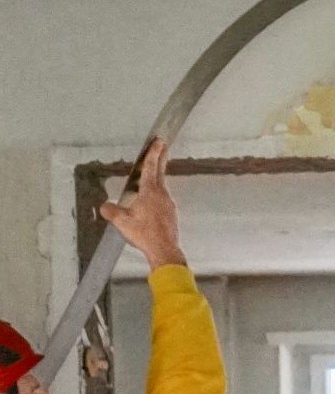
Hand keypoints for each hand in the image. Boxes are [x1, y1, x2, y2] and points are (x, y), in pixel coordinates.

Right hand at [101, 142, 184, 270]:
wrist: (165, 251)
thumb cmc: (144, 234)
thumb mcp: (121, 221)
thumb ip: (110, 210)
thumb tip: (104, 206)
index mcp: (150, 192)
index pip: (151, 167)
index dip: (153, 153)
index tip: (159, 141)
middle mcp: (162, 195)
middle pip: (160, 173)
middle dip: (160, 158)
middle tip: (163, 146)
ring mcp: (169, 205)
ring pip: (161, 187)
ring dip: (157, 177)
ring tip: (153, 171)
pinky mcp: (171, 215)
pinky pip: (162, 199)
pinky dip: (157, 193)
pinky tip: (151, 199)